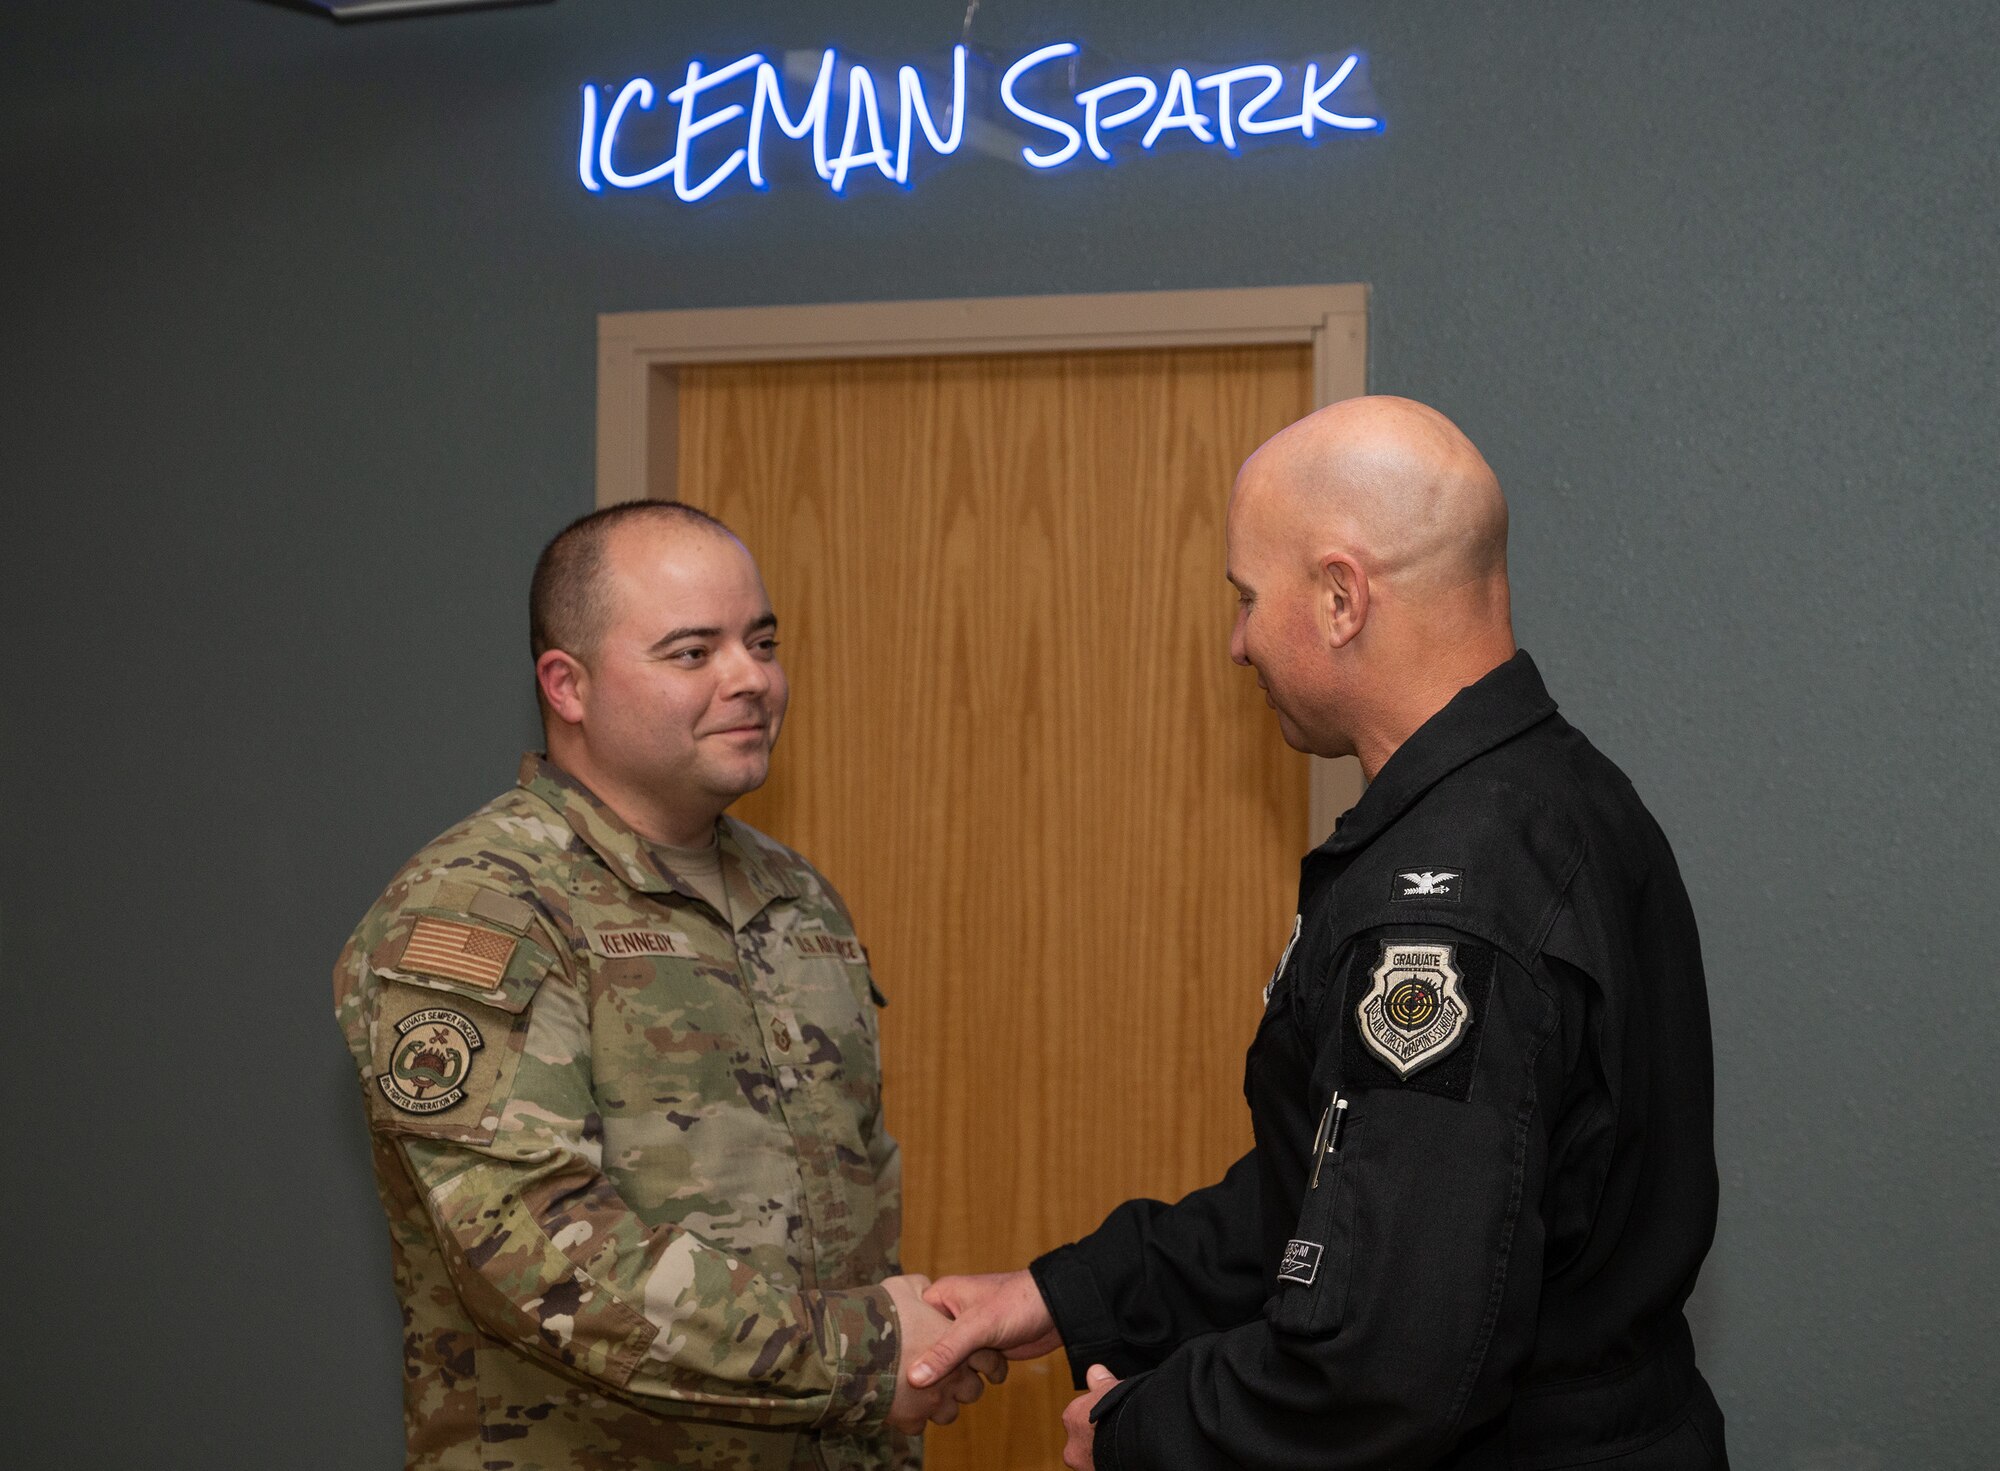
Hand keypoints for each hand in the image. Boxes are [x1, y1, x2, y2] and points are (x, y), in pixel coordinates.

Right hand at [909, 1269, 1061, 1387]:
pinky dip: (972, 1379)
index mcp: (939, 1296)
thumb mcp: (978, 1326)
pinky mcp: (981, 1350)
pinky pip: (966, 1370)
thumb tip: (913, 1378)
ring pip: (947, 1364)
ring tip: (964, 1377)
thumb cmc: (1018, 1303)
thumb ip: (946, 1352)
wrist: (1060, 1311)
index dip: (904, 1348)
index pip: (908, 1324)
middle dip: (932, 1368)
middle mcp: (949, 1314)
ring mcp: (966, 1334)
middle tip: (929, 1388)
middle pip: (926, 1349)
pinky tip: (979, 1380)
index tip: (897, 1372)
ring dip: (956, 1376)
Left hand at [1062, 1364, 1118, 1469]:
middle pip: (1084, 1441)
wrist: (1135, 1440)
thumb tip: (1094, 1370)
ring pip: (1092, 1459)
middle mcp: (1072, 1446)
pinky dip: (1112, 1464)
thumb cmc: (1122, 1411)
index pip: (1079, 1416)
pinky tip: (1124, 1458)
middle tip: (1117, 1433)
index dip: (1097, 1415)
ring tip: (1124, 1447)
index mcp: (1071, 1418)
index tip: (1111, 1416)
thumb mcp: (1112, 1389)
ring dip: (1104, 1454)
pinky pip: (1103, 1467)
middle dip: (1097, 1439)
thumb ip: (1101, 1381)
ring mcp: (1083, 1466)